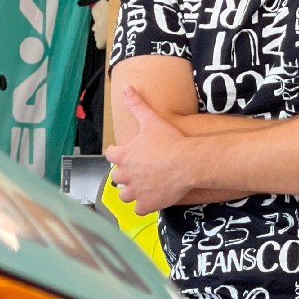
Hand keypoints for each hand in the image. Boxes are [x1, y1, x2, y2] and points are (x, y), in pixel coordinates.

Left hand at [103, 87, 191, 214]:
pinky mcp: (147, 204)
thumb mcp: (150, 119)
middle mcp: (125, 175)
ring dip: (130, 192)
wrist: (188, 162)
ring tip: (141, 187)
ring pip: (124, 196)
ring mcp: (135, 192)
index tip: (123, 153)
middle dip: (123, 174)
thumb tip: (126, 89)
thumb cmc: (169, 141)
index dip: (117, 153)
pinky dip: (143, 206)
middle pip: (115, 178)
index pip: (110, 154)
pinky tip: (150, 200)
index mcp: (123, 156)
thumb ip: (136, 104)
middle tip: (136, 170)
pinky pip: (138, 210)